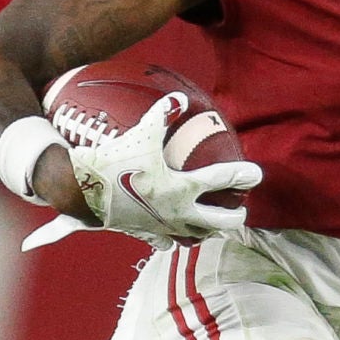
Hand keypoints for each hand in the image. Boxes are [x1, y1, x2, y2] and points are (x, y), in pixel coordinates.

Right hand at [68, 96, 262, 243]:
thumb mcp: (141, 134)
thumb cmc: (115, 161)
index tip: (256, 174)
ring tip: (214, 227)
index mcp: (182, 187)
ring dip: (208, 232)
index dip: (242, 175)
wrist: (83, 190)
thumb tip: (178, 97)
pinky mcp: (144, 234)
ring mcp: (162, 226)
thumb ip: (162, 114)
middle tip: (241, 211)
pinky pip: (165, 243)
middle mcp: (177, 211)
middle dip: (235, 218)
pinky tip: (174, 236)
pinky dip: (173, 239)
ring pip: (196, 237)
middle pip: (219, 223)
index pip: (221, 180)